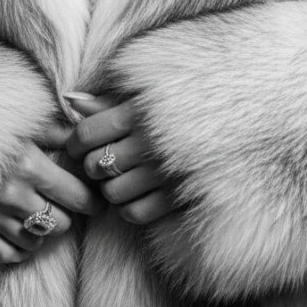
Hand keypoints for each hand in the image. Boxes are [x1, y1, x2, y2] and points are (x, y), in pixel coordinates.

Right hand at [0, 120, 105, 264]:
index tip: (96, 201)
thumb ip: (56, 127)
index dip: (91, 201)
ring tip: (40, 215)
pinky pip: (7, 255)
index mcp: (28, 165)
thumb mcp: (20, 118)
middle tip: (64, 204)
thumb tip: (86, 128)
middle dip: (66, 214)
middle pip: (60, 223)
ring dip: (42, 231)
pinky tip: (20, 233)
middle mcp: (11, 196)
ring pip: (35, 242)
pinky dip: (18, 249)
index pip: (76, 196)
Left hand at [65, 94, 177, 224]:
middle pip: (95, 165)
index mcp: (139, 111)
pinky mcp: (179, 197)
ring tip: (122, 176)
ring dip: (111, 188)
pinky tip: (137, 193)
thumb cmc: (185, 102)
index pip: (86, 134)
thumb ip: (107, 100)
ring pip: (112, 193)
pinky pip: (135, 214)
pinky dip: (129, 208)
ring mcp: (165, 172)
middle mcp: (150, 142)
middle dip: (92, 165)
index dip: (75, 142)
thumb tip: (69, 99)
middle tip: (103, 158)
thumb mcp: (147, 93)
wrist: (238, 116)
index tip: (79, 143)